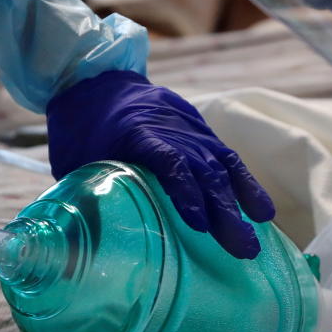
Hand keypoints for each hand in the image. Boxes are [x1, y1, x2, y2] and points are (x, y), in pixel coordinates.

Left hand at [46, 70, 274, 257]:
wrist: (93, 80)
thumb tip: (83, 250)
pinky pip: (225, 155)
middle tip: (242, 248)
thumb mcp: (72, 163)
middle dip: (224, 210)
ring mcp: (188, 125)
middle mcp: (169, 126)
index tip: (200, 225)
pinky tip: (259, 209)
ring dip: (239, 201)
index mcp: (134, 131)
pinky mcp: (198, 127)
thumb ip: (86, 199)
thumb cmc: (79, 128)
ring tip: (255, 235)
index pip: (168, 160)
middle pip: (202, 167)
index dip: (185, 192)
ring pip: (220, 162)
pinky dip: (243, 182)